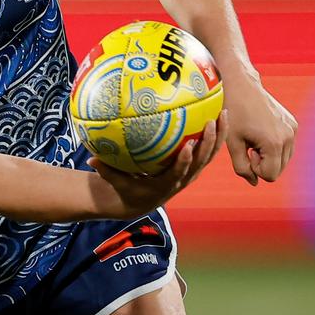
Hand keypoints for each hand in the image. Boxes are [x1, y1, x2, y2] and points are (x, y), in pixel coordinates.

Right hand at [90, 111, 226, 218]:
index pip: (178, 173)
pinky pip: (207, 150)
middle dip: (208, 142)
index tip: (189, 146)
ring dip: (218, 136)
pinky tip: (215, 113)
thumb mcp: (114, 181)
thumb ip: (105, 170)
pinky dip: (213, 135)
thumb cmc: (125, 188)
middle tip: (211, 121)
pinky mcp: (193, 166)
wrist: (139, 201)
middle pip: (201, 161)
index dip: (185, 161)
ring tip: (223, 113)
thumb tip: (91, 158)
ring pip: (210, 155)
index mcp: (165, 184)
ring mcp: (190, 173)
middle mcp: (182, 179)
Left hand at [221, 73, 297, 184]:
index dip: (255, 168)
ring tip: (254, 138)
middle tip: (249, 144)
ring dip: (269, 155)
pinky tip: (261, 132)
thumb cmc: (232, 113)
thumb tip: (254, 182)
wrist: (241, 85)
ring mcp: (293, 129)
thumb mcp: (232, 142)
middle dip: (263, 162)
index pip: (270, 176)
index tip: (246, 151)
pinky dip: (275, 145)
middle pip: (279, 169)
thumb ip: (242, 167)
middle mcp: (288, 137)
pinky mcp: (293, 123)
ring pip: (284, 159)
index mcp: (274, 143)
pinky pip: (287, 146)